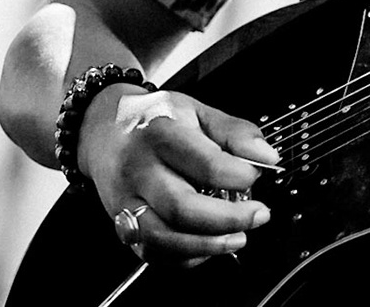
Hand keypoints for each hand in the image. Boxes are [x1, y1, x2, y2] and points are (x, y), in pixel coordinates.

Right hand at [79, 85, 274, 264]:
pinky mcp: (120, 224)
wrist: (102, 129)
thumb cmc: (155, 120)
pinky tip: (208, 247)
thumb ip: (236, 132)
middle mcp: (139, 171)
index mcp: (161, 135)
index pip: (204, 163)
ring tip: (238, 238)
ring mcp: (125, 202)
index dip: (239, 175)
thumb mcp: (198, 111)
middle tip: (258, 215)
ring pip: (162, 238)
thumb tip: (267, 156)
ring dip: (207, 245)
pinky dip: (183, 258)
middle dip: (228, 219)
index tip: (256, 175)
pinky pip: (150, 252)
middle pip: (182, 208)